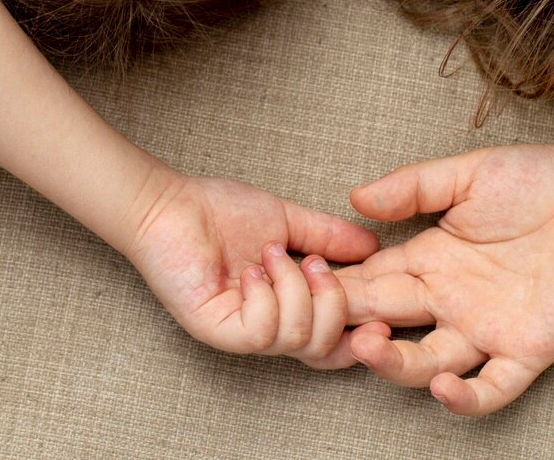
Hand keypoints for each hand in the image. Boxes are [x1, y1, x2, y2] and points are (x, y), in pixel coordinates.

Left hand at [124, 171, 378, 367]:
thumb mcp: (287, 222)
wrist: (170, 204)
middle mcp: (265, 330)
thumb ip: (328, 237)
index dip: (362, 337)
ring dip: (294, 288)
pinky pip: (260, 332)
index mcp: (284, 311)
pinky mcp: (215, 330)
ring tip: (271, 254)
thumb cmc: (218, 212)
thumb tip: (372, 247)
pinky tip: (250, 270)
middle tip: (314, 263)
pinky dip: (266, 296)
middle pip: (323, 350)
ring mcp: (239, 334)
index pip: (331, 344)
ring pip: (296, 338)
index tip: (383, 316)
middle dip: (333, 304)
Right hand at [334, 145, 553, 414]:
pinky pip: (490, 388)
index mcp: (431, 258)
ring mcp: (485, 330)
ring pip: (423, 364)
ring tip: (369, 345)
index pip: (370, 279)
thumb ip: (414, 186)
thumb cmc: (542, 180)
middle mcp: (449, 300)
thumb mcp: (471, 173)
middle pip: (383, 322)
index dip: (335, 285)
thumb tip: (355, 197)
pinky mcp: (525, 351)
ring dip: (392, 363)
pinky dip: (464, 397)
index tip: (295, 282)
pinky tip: (443, 384)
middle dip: (347, 323)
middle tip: (316, 316)